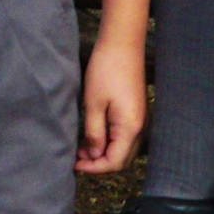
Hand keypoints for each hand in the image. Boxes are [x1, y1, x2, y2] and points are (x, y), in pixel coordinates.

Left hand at [77, 28, 145, 175]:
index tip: (74, 165)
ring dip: (103, 153)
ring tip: (81, 149)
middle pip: (121, 160)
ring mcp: (139, 120)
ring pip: (123, 149)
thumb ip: (94, 133)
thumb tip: (93, 155)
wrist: (122, 44)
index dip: (94, 168)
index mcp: (130, 128)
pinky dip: (109, 142)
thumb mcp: (93, 104)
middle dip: (99, 163)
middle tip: (76, 159)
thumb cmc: (106, 70)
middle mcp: (139, 127)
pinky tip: (93, 136)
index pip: (114, 162)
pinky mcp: (135, 112)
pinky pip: (124, 136)